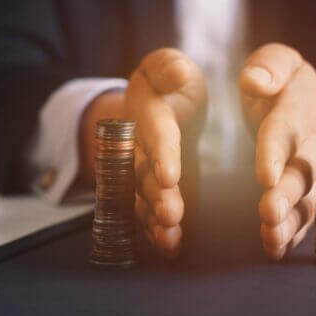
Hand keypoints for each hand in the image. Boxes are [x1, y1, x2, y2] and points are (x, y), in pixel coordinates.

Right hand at [126, 48, 205, 257]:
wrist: (157, 103)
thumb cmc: (169, 82)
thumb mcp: (169, 66)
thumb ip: (170, 68)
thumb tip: (180, 73)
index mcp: (146, 110)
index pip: (154, 131)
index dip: (162, 152)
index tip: (171, 175)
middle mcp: (136, 144)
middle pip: (142, 172)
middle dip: (155, 195)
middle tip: (171, 215)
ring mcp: (139, 171)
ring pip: (141, 198)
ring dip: (153, 219)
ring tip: (169, 239)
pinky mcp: (149, 190)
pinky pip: (146, 213)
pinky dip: (155, 232)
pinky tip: (170, 249)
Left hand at [239, 43, 315, 259]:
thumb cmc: (286, 86)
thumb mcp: (281, 62)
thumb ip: (270, 66)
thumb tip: (254, 80)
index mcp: (300, 108)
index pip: (287, 129)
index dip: (275, 150)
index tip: (263, 173)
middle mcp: (312, 145)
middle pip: (303, 172)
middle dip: (287, 193)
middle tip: (268, 212)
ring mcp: (314, 175)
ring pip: (307, 201)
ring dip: (290, 221)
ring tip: (271, 238)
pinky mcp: (307, 197)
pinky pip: (305, 218)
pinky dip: (292, 235)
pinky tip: (275, 248)